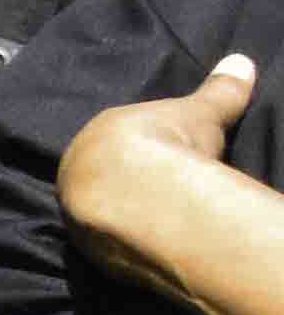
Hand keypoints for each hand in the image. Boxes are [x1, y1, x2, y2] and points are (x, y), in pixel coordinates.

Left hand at [58, 53, 265, 310]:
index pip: (113, 144)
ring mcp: (76, 216)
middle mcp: (73, 174)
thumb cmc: (169, 143)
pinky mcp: (88, 254)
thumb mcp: (201, 112)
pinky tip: (153, 248)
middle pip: (101, 181)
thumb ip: (219, 89)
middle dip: (126, 186)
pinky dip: (128, 246)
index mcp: (93, 137)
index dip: (139, 153)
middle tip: (163, 196)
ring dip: (124, 219)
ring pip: (99, 215)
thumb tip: (242, 60)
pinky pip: (108, 247)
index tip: (164, 162)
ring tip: (162, 224)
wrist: (147, 195)